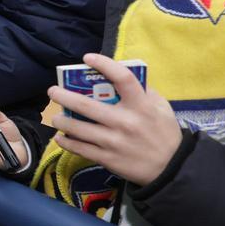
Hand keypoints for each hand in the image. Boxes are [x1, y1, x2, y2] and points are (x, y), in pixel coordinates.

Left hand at [47, 53, 181, 185]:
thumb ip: (144, 91)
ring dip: (61, 121)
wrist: (171, 168)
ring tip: (56, 118)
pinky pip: (80, 149)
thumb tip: (122, 74)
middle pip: (87, 106)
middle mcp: (125, 122)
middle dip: (64, 96)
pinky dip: (66, 142)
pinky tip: (60, 137)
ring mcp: (114, 141)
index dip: (104, 64)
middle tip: (53, 91)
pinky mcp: (108, 158)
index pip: (123, 78)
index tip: (88, 58)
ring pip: (78, 129)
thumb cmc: (164, 133)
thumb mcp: (161, 108)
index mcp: (141, 106)